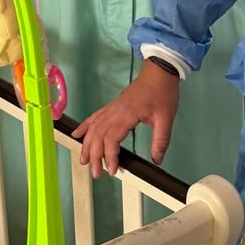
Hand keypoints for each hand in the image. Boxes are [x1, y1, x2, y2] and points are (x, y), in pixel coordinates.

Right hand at [74, 63, 179, 178]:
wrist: (160, 71)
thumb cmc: (162, 91)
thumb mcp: (166, 118)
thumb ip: (161, 140)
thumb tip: (157, 160)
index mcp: (127, 114)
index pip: (111, 139)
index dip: (109, 157)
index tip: (113, 170)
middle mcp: (115, 111)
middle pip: (98, 136)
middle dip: (94, 156)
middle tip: (96, 173)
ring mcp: (112, 107)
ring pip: (93, 127)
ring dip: (87, 144)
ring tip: (84, 160)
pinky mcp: (113, 105)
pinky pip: (95, 116)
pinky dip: (85, 126)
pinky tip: (77, 134)